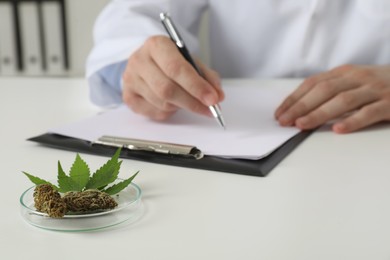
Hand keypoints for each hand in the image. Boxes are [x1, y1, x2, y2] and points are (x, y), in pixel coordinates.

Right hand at [121, 35, 223, 119]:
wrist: (146, 62)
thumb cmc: (171, 61)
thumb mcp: (191, 61)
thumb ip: (206, 77)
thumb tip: (218, 96)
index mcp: (156, 45)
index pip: (176, 68)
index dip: (196, 86)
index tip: (212, 99)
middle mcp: (139, 60)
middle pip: (167, 89)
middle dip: (192, 102)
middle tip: (209, 109)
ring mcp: (130, 79)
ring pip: (162, 103)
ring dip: (181, 106)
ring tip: (188, 100)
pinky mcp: (128, 96)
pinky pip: (155, 112)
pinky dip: (170, 112)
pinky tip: (173, 104)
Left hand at [275, 64, 389, 132]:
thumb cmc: (376, 84)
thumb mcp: (352, 81)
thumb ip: (330, 90)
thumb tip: (299, 107)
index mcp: (344, 72)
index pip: (313, 83)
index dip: (294, 98)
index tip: (279, 113)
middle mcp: (357, 78)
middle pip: (323, 91)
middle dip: (300, 106)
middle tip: (284, 121)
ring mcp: (374, 90)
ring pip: (343, 101)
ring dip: (319, 113)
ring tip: (302, 125)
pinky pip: (369, 112)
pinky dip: (352, 121)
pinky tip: (338, 129)